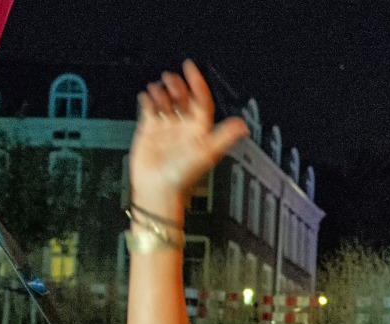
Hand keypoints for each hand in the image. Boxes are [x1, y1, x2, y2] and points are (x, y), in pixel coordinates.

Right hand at [129, 61, 247, 220]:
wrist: (158, 189)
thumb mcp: (207, 153)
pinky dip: (147, 99)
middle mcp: (184, 127)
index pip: (201, 100)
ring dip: (162, 91)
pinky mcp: (150, 130)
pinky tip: (146, 96)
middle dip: (178, 85)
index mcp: (199, 129)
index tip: (190, 67)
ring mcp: (166, 128)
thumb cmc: (183, 176)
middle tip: (171, 79)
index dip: (197, 83)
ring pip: (166, 100)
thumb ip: (224, 137)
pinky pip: (149, 108)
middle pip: (183, 98)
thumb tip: (243, 125)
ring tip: (158, 88)